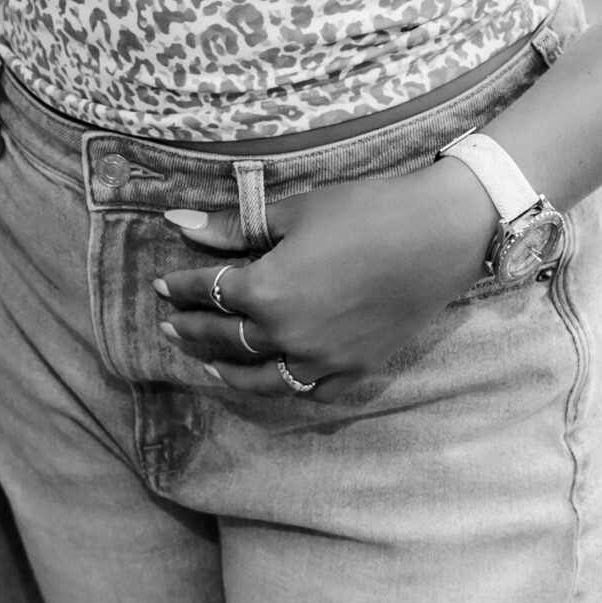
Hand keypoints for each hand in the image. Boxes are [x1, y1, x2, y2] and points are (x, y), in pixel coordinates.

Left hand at [155, 161, 499, 396]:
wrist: (437, 235)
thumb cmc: (365, 211)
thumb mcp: (295, 211)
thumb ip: (234, 227)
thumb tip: (178, 222)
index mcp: (266, 292)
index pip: (210, 292)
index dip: (183, 286)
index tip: (164, 284)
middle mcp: (286, 336)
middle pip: (225, 338)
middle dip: (193, 329)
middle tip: (171, 326)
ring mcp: (321, 361)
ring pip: (258, 378)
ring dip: (225, 370)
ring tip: (204, 364)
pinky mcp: (353, 370)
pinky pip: (308, 392)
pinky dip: (283, 388)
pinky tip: (271, 381)